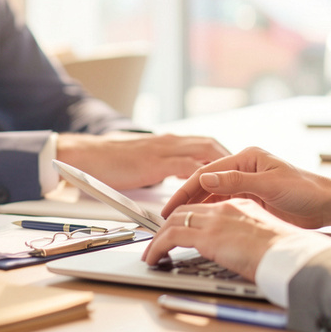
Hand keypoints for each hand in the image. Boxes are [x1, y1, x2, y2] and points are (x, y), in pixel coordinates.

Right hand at [56, 132, 228, 189]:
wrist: (86, 155)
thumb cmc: (111, 161)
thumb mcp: (143, 162)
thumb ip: (162, 168)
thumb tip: (176, 182)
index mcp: (168, 141)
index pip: (205, 144)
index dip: (223, 158)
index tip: (237, 173)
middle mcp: (171, 140)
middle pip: (211, 145)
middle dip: (230, 161)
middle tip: (244, 180)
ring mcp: (164, 149)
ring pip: (205, 152)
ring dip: (222, 168)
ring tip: (236, 187)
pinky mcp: (156, 161)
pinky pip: (187, 168)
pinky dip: (202, 178)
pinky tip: (212, 191)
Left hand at [141, 198, 301, 280]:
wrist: (293, 256)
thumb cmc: (287, 253)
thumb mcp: (264, 239)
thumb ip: (246, 237)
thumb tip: (239, 251)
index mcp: (241, 205)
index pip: (205, 206)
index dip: (187, 216)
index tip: (176, 227)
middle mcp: (226, 208)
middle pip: (185, 210)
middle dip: (167, 225)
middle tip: (157, 239)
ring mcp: (216, 220)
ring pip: (174, 222)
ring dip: (158, 238)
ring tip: (152, 253)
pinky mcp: (209, 236)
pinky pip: (171, 237)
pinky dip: (158, 246)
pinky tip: (154, 258)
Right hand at [161, 146, 330, 228]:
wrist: (328, 205)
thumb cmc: (306, 190)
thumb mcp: (270, 185)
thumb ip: (237, 182)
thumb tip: (206, 179)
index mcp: (247, 158)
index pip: (208, 172)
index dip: (187, 188)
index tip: (171, 203)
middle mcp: (244, 169)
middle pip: (207, 183)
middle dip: (186, 198)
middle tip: (167, 214)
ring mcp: (247, 184)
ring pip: (214, 195)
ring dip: (197, 206)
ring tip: (179, 220)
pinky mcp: (252, 198)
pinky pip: (225, 204)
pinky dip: (212, 212)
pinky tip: (201, 222)